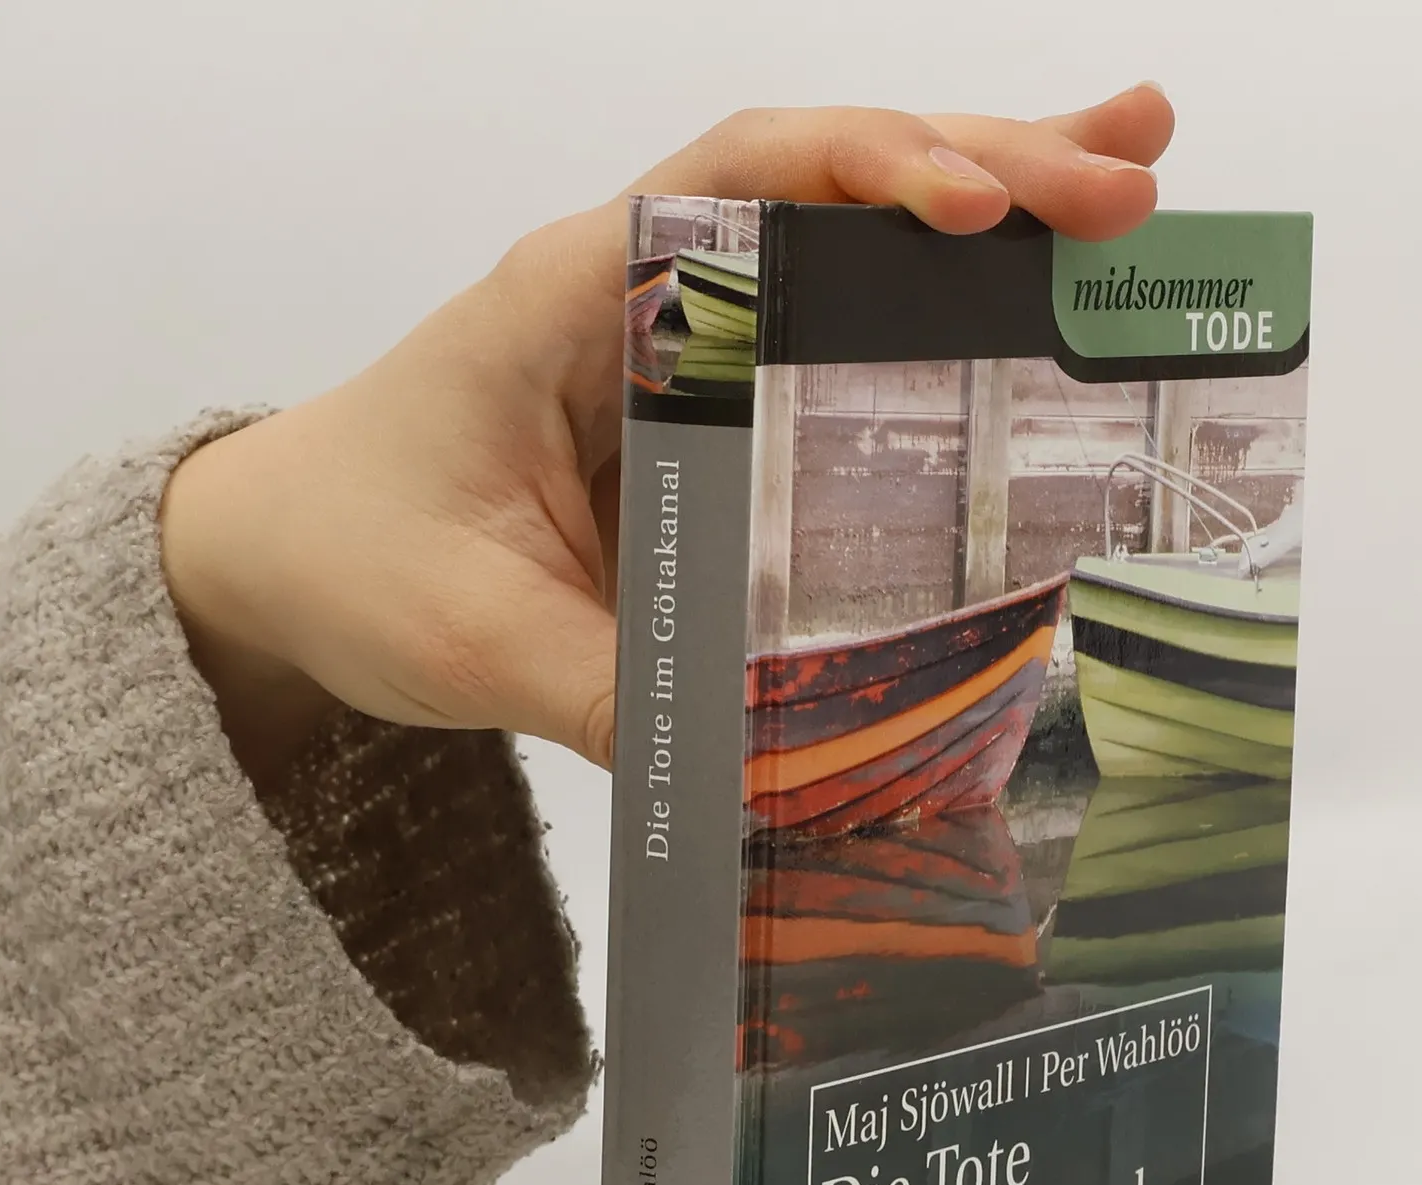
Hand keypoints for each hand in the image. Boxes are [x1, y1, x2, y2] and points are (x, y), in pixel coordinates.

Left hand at [161, 88, 1175, 784]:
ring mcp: (681, 332)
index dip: (870, 177)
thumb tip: (781, 780)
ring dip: (994, 197)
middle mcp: (638, 284)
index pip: (739, 184)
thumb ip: (617, 697)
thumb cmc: (354, 562)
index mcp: (572, 297)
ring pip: (848, 234)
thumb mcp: (480, 642)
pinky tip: (1027, 297)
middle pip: (830, 181)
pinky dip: (936, 304)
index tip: (982, 207)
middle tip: (1136, 180)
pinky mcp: (705, 394)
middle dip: (993, 167)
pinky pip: (832, 326)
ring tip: (1133, 176)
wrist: (284, 561)